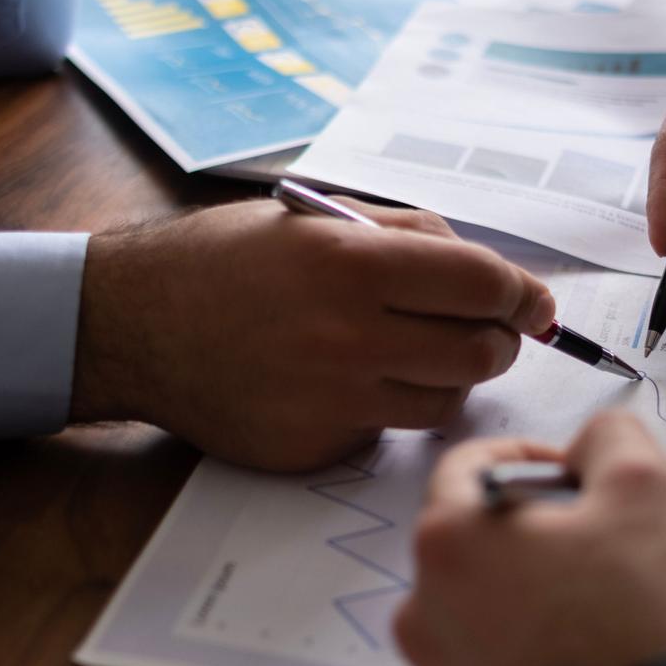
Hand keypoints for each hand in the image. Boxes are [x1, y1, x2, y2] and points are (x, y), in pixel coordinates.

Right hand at [69, 200, 555, 471]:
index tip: (534, 302)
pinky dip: (386, 407)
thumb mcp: (314, 219)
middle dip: (497, 339)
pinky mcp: (314, 447)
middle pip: (481, 353)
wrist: (132, 324)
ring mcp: (331, 400)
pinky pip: (386, 431)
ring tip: (407, 350)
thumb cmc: (223, 260)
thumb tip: (489, 269)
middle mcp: (347, 337)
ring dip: (447, 376)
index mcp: (352, 264)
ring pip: (445, 401)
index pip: (483, 285)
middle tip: (484, 329)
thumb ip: (407, 235)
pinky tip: (342, 380)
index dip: (523, 294)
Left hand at [393, 412, 665, 665]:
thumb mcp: (647, 489)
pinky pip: (487, 657)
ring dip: (527, 585)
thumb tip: (587, 445)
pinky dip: (524, 643)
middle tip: (600, 540)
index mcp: (448, 539)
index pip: (470, 465)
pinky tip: (581, 652)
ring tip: (596, 601)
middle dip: (532, 526)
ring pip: (478, 598)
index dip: (532, 457)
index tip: (581, 477)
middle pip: (472, 535)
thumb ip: (609, 437)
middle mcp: (421, 605)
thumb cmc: (642, 615)